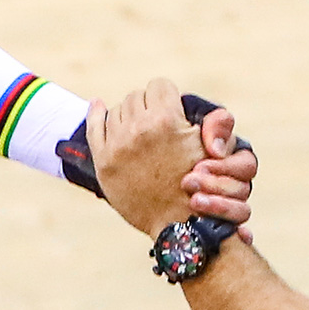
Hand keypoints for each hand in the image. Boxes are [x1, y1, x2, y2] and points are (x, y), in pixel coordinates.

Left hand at [88, 79, 251, 236]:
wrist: (180, 223)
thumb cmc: (202, 184)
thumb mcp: (214, 149)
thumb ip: (214, 121)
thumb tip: (176, 97)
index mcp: (166, 119)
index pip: (160, 86)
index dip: (167, 97)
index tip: (169, 109)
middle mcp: (139, 128)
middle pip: (136, 97)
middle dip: (147, 106)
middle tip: (154, 122)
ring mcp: (118, 145)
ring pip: (117, 110)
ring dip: (128, 115)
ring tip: (138, 129)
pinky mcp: (104, 161)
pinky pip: (94, 126)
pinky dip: (96, 114)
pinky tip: (97, 106)